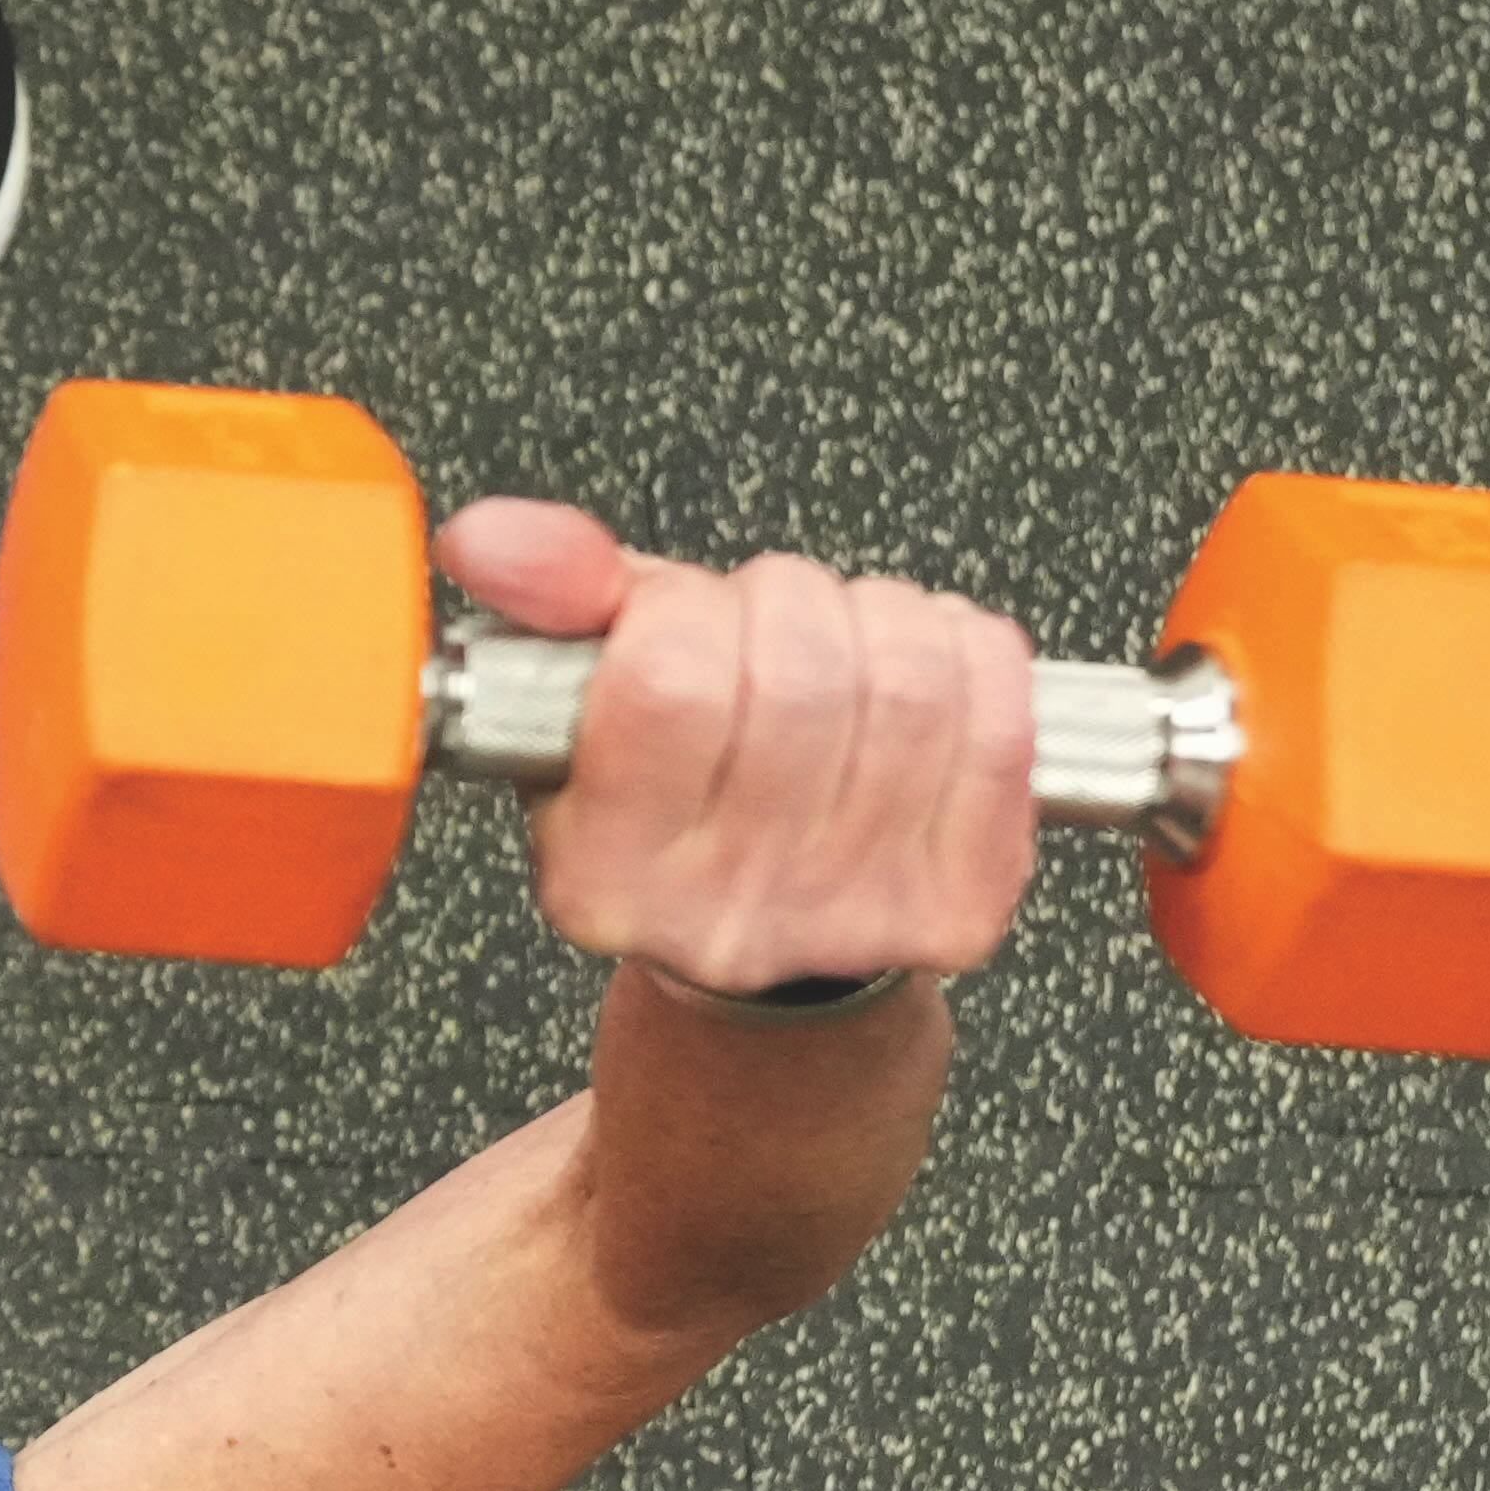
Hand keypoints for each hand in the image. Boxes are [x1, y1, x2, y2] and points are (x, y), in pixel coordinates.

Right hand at [443, 496, 1042, 995]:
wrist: (773, 953)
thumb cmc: (678, 803)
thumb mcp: (588, 703)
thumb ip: (549, 600)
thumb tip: (491, 537)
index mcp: (607, 870)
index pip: (669, 680)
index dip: (684, 603)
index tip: (680, 613)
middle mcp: (725, 914)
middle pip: (802, 673)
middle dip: (791, 601)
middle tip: (769, 623)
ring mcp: (852, 916)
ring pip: (907, 682)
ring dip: (881, 618)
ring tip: (843, 643)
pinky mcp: (959, 905)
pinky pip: (998, 714)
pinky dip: (967, 653)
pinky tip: (921, 669)